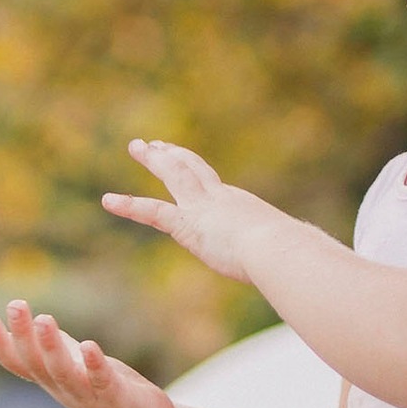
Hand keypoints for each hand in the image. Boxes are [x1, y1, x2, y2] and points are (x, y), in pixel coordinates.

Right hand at [0, 301, 181, 407]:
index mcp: (54, 382)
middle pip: (36, 364)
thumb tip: (38, 326)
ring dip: (51, 348)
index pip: (19, 364)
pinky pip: (101, 381)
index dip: (0, 343)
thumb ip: (61, 349)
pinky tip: (90, 346)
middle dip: (23, 335)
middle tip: (15, 305)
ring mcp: (89, 396)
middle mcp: (65, 391)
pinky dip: (94, 365)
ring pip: (63, 373)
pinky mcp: (116, 398)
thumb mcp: (81, 368)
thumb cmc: (112, 395)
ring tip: (44, 320)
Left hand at [102, 140, 282, 283]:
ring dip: (153, 159)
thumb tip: (297, 263)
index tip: (183, 158)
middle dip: (171, 154)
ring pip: (174, 174)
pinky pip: (152, 210)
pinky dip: (129, 204)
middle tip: (153, 143)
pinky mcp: (188, 224)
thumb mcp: (283, 251)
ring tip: (136, 146)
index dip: (195, 168)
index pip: (213, 183)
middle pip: (191, 167)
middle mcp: (220, 198)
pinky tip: (108, 201)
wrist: (281, 250)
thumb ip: (282, 253)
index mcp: (239, 205)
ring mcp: (202, 207)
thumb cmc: (289, 256)